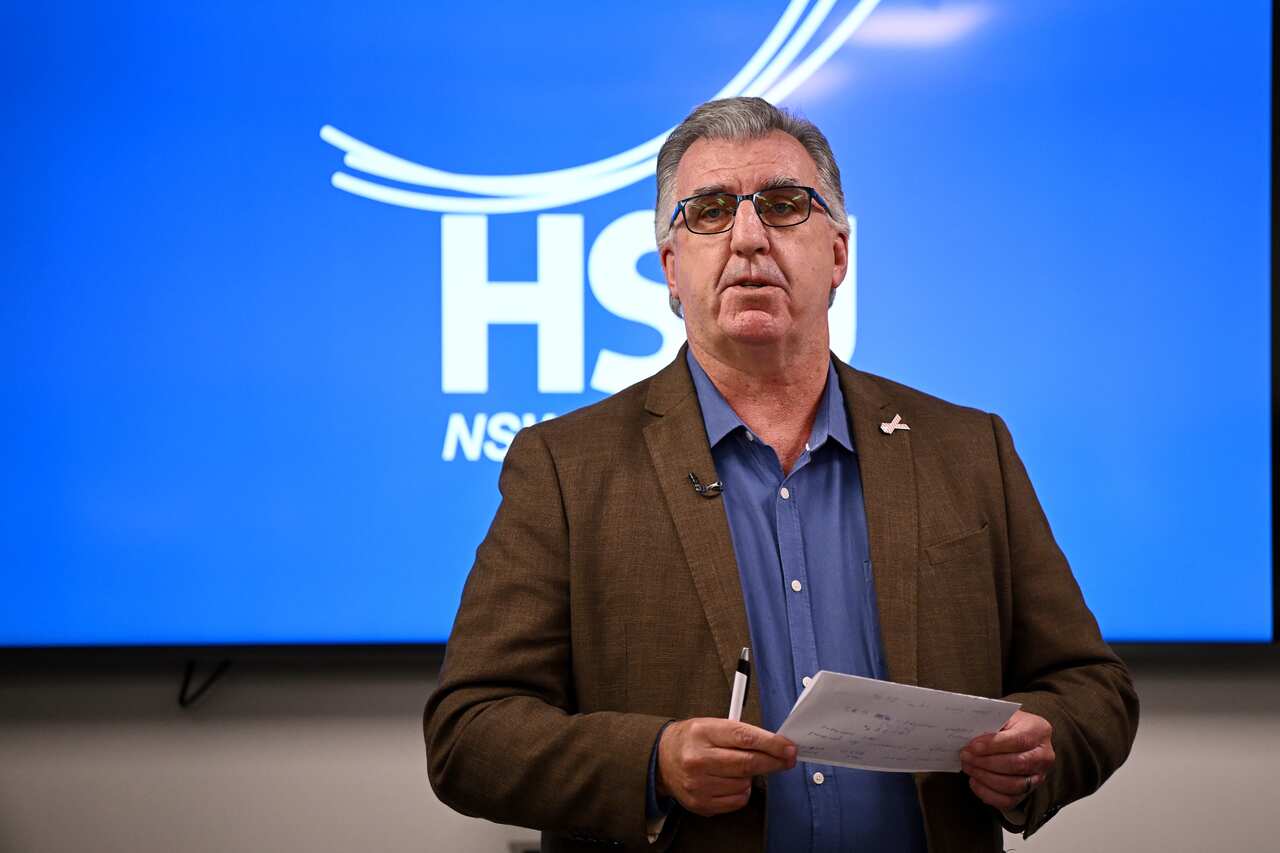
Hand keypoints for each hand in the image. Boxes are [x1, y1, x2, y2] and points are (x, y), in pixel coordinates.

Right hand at [656, 718, 796, 816]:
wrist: (661, 759)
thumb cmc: (692, 740)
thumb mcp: (711, 725)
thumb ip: (740, 733)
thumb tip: (775, 744)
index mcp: (703, 733)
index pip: (744, 737)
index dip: (772, 743)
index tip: (788, 747)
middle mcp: (698, 759)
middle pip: (747, 763)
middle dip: (773, 762)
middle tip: (787, 759)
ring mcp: (698, 784)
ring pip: (744, 783)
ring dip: (751, 776)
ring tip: (738, 768)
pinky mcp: (701, 803)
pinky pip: (737, 800)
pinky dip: (741, 791)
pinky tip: (731, 781)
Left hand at [960, 710, 1054, 810]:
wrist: (1022, 736)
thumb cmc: (1009, 725)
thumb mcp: (1003, 715)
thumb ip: (990, 722)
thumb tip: (968, 731)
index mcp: (1039, 730)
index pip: (1018, 740)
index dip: (993, 745)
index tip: (973, 746)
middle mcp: (1043, 756)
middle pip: (1016, 764)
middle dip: (986, 762)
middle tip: (965, 756)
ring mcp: (1038, 776)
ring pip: (1012, 785)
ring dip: (985, 777)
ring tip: (968, 767)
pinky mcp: (1028, 792)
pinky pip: (1008, 801)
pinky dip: (988, 794)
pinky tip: (975, 782)